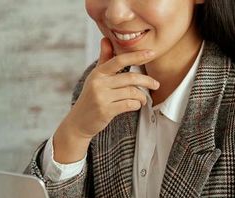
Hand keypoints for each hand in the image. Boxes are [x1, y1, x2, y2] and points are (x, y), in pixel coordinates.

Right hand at [51, 38, 159, 163]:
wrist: (78, 122)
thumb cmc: (90, 98)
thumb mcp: (95, 77)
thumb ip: (104, 59)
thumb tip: (105, 39)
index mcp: (98, 73)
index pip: (119, 60)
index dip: (137, 55)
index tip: (151, 53)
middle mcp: (99, 83)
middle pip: (130, 78)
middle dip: (147, 80)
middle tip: (156, 84)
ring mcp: (101, 97)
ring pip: (132, 92)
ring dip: (142, 96)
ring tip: (144, 99)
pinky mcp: (105, 111)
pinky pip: (129, 105)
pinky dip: (136, 105)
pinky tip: (136, 105)